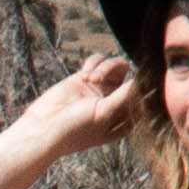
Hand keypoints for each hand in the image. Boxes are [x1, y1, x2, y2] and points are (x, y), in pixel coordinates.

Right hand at [17, 47, 148, 170]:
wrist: (43, 128)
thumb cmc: (75, 128)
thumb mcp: (103, 114)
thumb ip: (123, 97)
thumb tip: (141, 82)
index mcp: (124, 118)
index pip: (142, 98)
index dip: (144, 88)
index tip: (142, 81)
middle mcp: (114, 102)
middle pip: (131, 77)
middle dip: (122, 73)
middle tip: (104, 78)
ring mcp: (100, 89)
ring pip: (116, 66)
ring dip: (106, 67)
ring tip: (90, 78)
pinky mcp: (85, 79)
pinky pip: (98, 60)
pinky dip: (94, 62)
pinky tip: (85, 74)